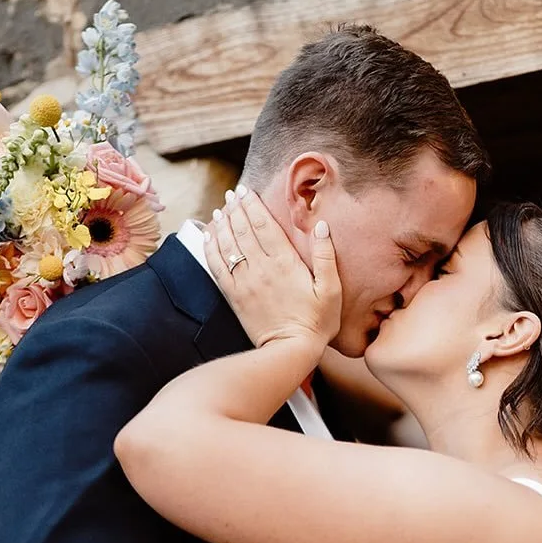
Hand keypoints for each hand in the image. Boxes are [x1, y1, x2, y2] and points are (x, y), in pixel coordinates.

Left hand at [204, 188, 341, 351]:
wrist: (290, 351)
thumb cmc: (316, 322)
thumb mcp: (331, 290)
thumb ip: (326, 256)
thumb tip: (321, 227)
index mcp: (285, 262)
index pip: (264, 225)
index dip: (253, 205)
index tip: (246, 191)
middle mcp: (261, 268)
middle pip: (243, 230)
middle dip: (236, 209)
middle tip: (232, 195)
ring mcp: (245, 282)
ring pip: (228, 244)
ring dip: (222, 224)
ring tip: (221, 210)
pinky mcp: (235, 296)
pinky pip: (218, 267)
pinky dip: (211, 249)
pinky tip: (209, 237)